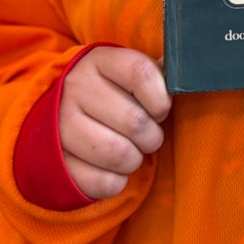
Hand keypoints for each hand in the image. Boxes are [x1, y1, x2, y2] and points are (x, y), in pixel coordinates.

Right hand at [58, 47, 171, 199]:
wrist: (55, 114)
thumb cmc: (107, 92)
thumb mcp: (124, 72)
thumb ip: (154, 73)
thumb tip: (189, 73)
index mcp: (98, 60)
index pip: (141, 72)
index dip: (161, 98)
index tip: (160, 109)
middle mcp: (75, 88)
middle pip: (135, 121)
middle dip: (152, 136)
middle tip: (146, 136)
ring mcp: (60, 126)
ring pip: (120, 155)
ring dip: (135, 160)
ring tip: (129, 151)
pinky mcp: (57, 162)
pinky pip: (104, 183)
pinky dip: (116, 181)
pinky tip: (110, 168)